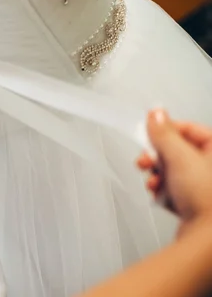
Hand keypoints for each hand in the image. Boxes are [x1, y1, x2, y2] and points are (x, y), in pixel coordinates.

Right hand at [138, 109, 211, 235]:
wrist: (207, 238)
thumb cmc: (207, 199)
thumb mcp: (180, 157)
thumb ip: (164, 133)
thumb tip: (156, 114)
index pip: (189, 129)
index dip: (166, 130)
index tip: (149, 133)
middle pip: (178, 150)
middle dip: (157, 157)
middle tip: (148, 160)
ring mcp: (206, 185)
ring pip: (173, 170)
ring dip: (158, 175)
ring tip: (154, 182)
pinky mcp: (197, 203)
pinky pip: (174, 189)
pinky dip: (163, 191)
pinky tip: (161, 195)